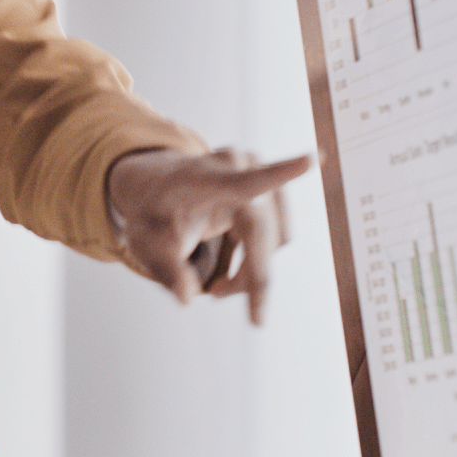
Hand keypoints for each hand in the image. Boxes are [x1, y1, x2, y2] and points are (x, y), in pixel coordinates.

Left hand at [105, 147, 313, 323]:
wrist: (157, 188)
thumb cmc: (152, 214)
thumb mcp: (144, 243)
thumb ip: (165, 269)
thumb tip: (186, 297)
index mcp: (206, 177)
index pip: (246, 180)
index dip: (281, 172)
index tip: (312, 159)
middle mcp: (239, 167)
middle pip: (262, 232)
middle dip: (247, 276)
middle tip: (213, 295)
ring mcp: (258, 173)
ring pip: (276, 238)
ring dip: (252, 268)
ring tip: (217, 282)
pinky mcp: (270, 187)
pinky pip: (277, 234)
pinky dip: (258, 258)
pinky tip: (233, 266)